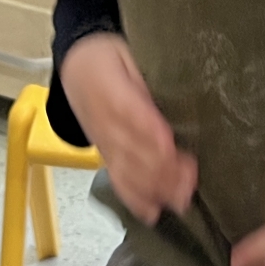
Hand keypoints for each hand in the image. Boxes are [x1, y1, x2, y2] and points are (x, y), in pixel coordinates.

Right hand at [56, 33, 196, 222]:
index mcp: (111, 92)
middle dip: (161, 169)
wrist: (74, 65)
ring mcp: (104, 142)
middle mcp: (105, 123)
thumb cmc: (106, 56)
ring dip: (153, 187)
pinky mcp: (104, 154)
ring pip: (126, 170)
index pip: (130, 116)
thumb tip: (173, 94)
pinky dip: (134, 197)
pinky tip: (152, 212)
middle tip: (190, 180)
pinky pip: (117, 178)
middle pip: (132, 150)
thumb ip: (145, 76)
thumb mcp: (127, 53)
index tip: (170, 145)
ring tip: (180, 198)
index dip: (149, 133)